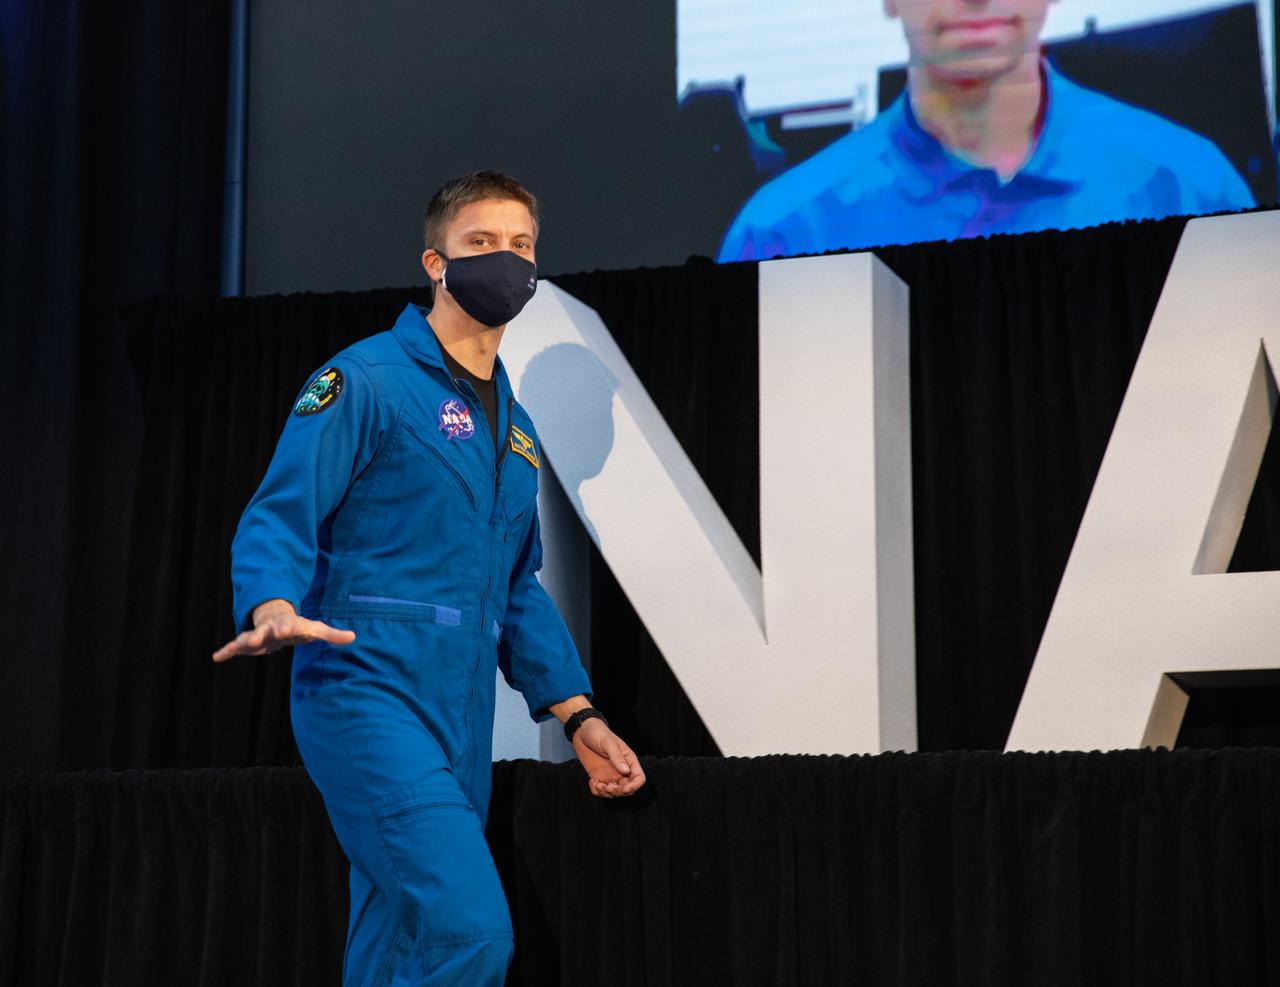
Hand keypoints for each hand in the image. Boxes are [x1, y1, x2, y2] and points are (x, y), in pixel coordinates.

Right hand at [211, 599, 355, 662]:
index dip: (288, 627)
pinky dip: (226, 651)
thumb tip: (354, 637)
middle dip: (260, 634)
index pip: (289, 625)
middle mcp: (269, 628)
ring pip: (247, 638)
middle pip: (264, 630)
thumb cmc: (299, 626)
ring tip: (233, 649)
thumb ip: (333, 635)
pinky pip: (234, 646)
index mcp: (287, 624)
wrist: (277, 619)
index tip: (286, 629)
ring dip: (241, 643)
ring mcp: (256, 634)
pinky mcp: (247, 643)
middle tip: (256, 639)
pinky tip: (216, 657)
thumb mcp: (316, 629)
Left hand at [572, 718, 645, 798]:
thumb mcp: (608, 743)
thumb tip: (626, 771)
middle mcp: (621, 770)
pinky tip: (592, 782)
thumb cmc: (598, 733)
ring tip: (597, 784)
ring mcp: (610, 774)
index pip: (639, 778)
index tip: (623, 789)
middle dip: (619, 792)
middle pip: (627, 789)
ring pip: (614, 793)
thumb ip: (617, 757)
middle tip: (607, 786)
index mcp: (629, 760)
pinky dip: (597, 791)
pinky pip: (601, 791)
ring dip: (606, 793)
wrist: (582, 732)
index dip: (634, 786)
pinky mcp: (599, 777)